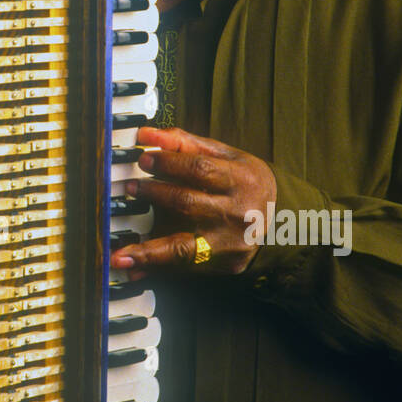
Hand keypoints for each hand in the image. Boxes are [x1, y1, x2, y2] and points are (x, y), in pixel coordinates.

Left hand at [110, 124, 276, 276]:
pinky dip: (155, 266)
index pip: (199, 169)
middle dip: (154, 194)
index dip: (168, 163)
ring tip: (119, 249)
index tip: (143, 158)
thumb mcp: (223, 156)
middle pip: (187, 203)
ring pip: (183, 246)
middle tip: (129, 187)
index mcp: (240, 179)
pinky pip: (183, 265)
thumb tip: (145, 134)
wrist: (283, 220)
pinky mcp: (223, 262)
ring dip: (147, 248)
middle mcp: (237, 213)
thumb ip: (183, 144)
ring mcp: (230, 242)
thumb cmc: (243, 181)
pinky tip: (131, 266)